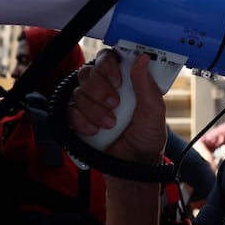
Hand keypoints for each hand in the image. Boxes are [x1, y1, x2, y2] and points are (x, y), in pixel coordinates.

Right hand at [68, 49, 168, 163]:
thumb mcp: (154, 111)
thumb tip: (142, 58)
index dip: (108, 66)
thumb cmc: (147, 136)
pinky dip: (83, 121)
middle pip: (88, 72)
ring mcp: (90, 103)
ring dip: (94, 109)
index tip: (117, 81)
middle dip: (100, 89)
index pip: (108, 59)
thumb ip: (146, 85)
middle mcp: (105, 87)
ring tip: (110, 124)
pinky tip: (96, 131)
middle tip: (115, 104)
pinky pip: (70, 111)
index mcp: (124, 80)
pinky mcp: (78, 119)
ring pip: (78, 92)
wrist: (133, 165)